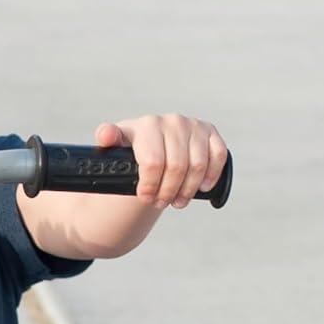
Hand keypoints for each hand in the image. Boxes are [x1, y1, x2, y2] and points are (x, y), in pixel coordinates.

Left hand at [94, 115, 227, 209]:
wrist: (152, 146)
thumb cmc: (132, 151)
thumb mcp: (116, 148)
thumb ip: (107, 139)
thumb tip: (105, 135)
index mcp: (147, 125)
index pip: (152, 161)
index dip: (149, 185)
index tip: (145, 198)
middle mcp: (171, 121)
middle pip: (176, 167)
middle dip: (168, 191)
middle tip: (160, 202)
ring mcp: (192, 125)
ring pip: (197, 165)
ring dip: (188, 189)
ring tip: (177, 201)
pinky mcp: (210, 132)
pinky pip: (218, 155)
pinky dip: (211, 175)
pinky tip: (202, 188)